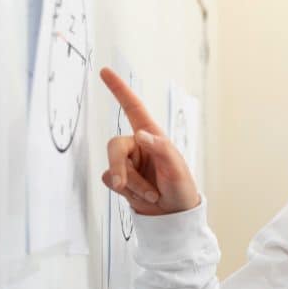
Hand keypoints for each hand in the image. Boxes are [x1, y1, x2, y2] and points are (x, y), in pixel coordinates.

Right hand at [100, 67, 199, 214]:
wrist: (174, 217)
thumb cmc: (181, 188)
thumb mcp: (177, 169)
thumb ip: (161, 150)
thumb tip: (141, 135)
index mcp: (153, 136)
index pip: (133, 108)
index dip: (119, 90)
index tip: (105, 71)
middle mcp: (137, 147)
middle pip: (115, 146)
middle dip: (119, 167)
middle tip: (122, 185)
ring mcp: (127, 163)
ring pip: (113, 168)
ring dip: (132, 184)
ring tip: (152, 194)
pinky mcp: (120, 180)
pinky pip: (110, 180)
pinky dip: (127, 192)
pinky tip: (143, 197)